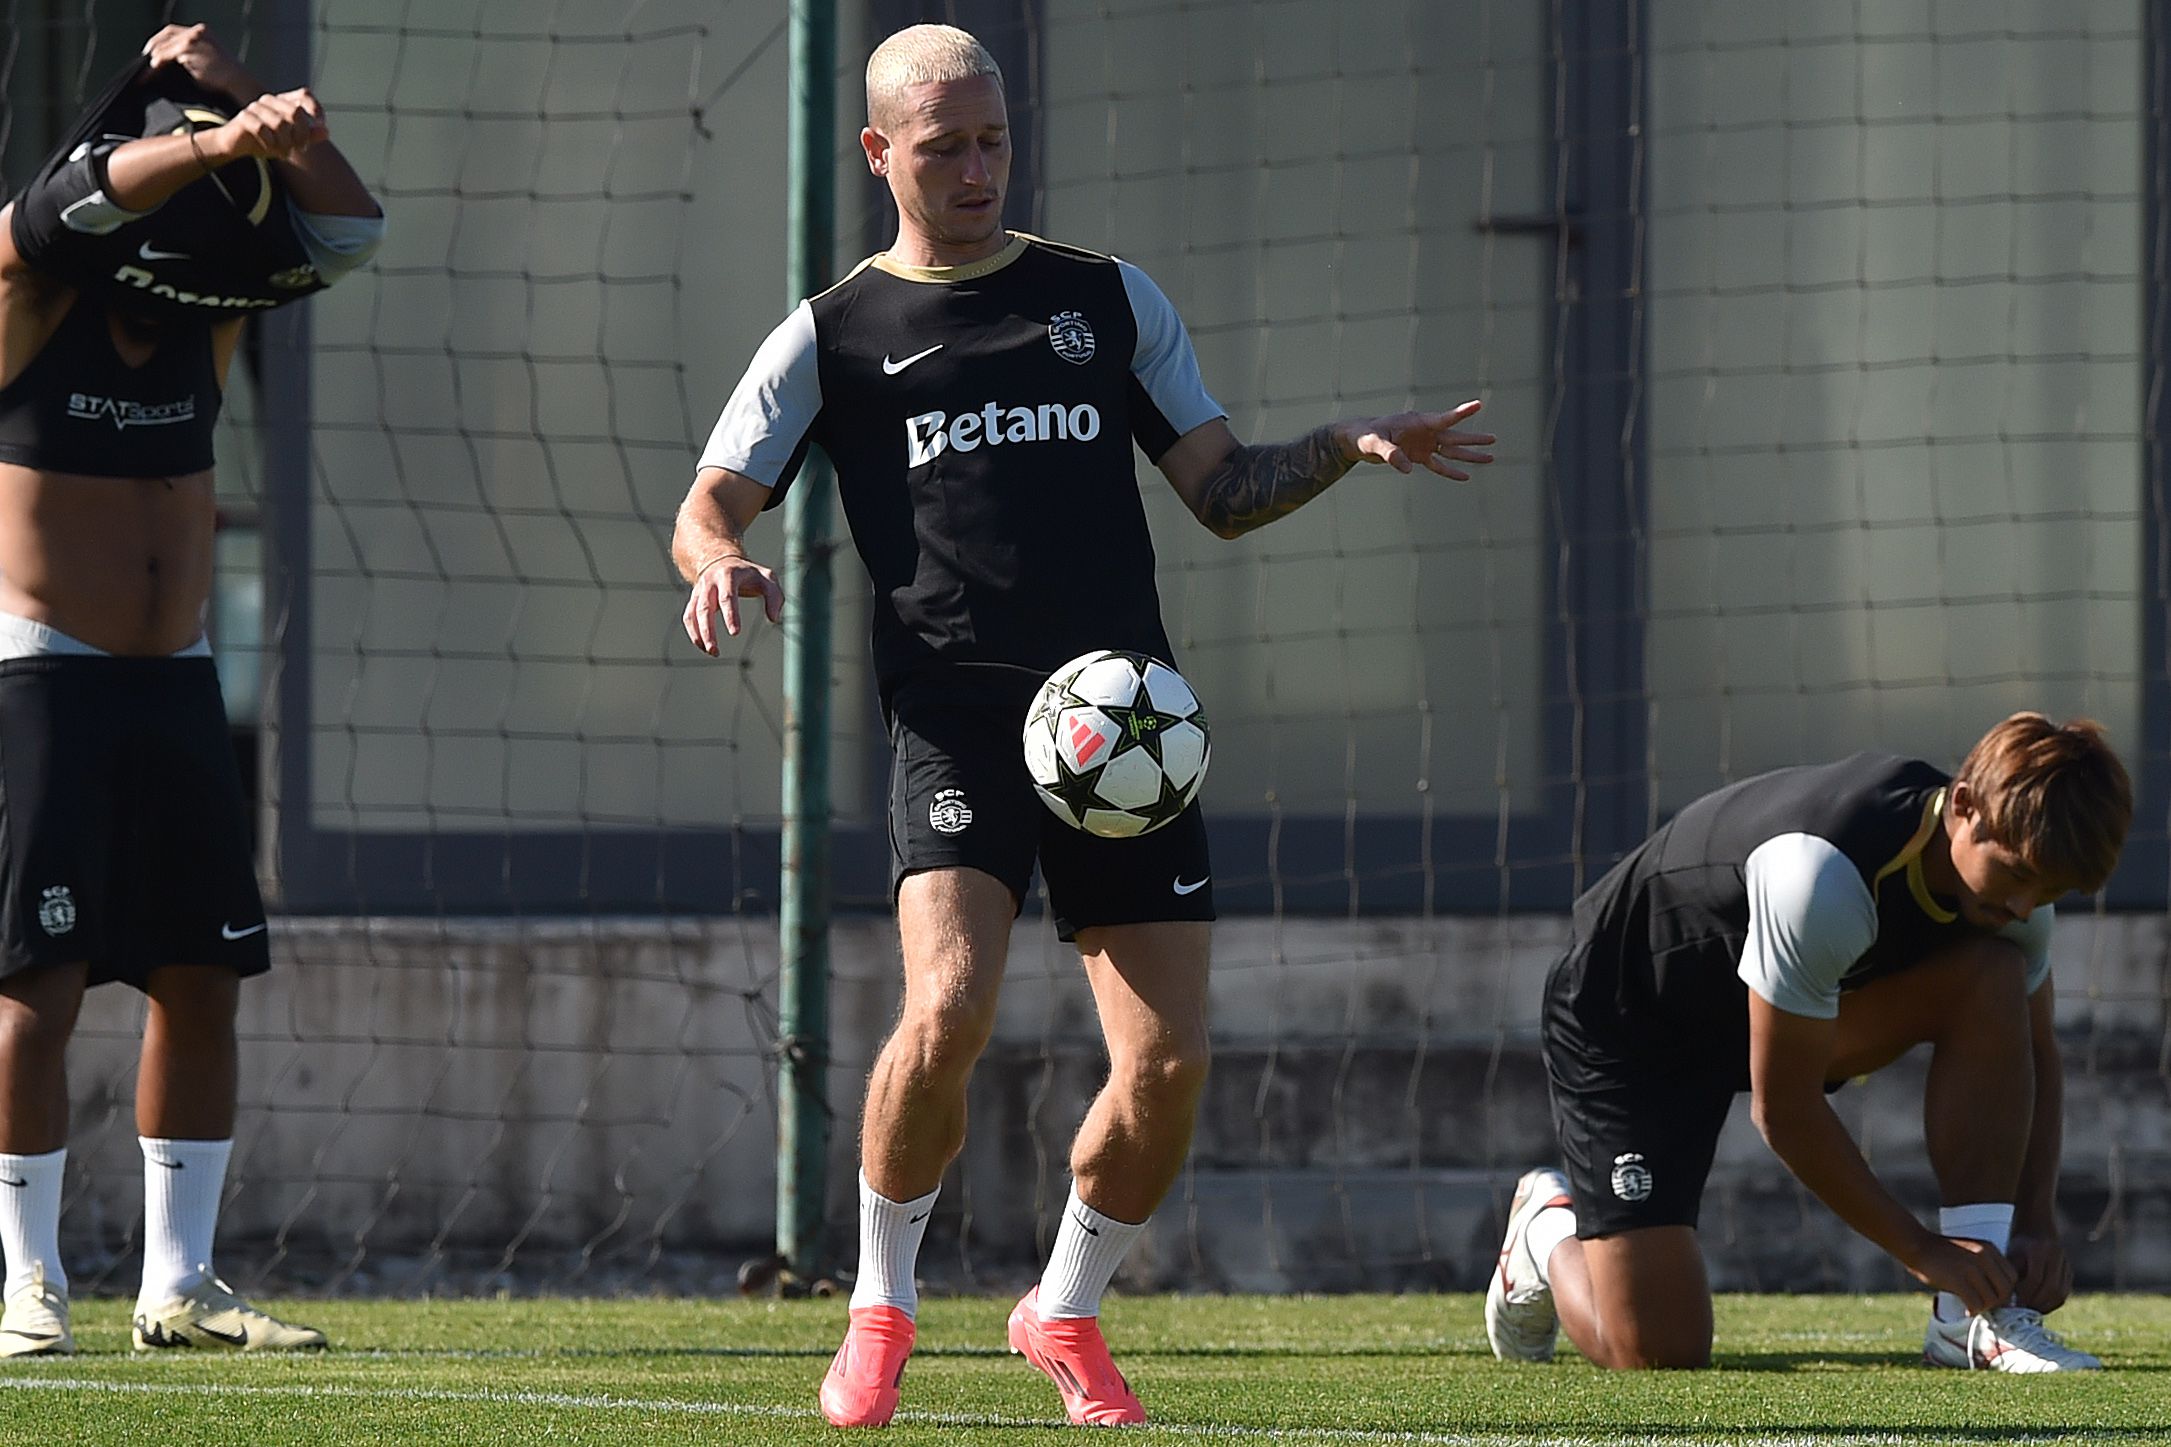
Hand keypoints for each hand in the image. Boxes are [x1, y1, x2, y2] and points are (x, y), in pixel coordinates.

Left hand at [144, 23, 262, 103]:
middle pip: (166, 34)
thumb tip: (168, 60)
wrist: (237, 82)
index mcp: (202, 31)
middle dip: (154, 46)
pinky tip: (153, 71)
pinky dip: (156, 64)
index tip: (151, 51)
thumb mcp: (207, 58)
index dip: (160, 40)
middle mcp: (196, 32)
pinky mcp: (187, 50)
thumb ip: (191, 54)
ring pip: (164, 46)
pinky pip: (165, 56)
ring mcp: (192, 39)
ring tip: (147, 70)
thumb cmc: (225, 77)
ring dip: (153, 58)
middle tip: (145, 59)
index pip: (173, 31)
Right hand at [203, 89, 330, 163]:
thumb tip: (326, 131)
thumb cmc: (267, 140)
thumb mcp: (291, 140)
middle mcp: (270, 101)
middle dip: (301, 134)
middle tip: (300, 148)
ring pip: (280, 123)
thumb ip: (309, 136)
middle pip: (296, 112)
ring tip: (284, 152)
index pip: (304, 95)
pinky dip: (270, 143)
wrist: (237, 145)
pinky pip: (262, 129)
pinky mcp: (244, 117)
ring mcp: (256, 107)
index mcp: (283, 102)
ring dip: (285, 142)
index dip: (316, 109)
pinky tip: (270, 149)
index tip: (321, 125)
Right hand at [683, 555, 783, 653]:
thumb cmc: (749, 574)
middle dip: (708, 630)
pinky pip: (689, 617)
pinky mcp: (694, 600)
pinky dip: (693, 633)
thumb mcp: (767, 578)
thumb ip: (774, 597)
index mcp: (728, 575)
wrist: (722, 561)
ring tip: (712, 652)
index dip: (730, 615)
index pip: (727, 596)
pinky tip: (704, 647)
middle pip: (705, 608)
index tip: (735, 633)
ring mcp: (699, 591)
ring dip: (699, 635)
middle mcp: (710, 582)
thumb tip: (773, 619)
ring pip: (693, 614)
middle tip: (715, 650)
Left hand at [1337, 400, 1495, 479]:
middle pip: (1454, 436)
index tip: (1478, 404)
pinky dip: (1450, 471)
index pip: (1444, 418)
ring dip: (1469, 455)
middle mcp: (1425, 432)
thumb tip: (1408, 469)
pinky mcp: (1418, 456)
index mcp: (1417, 422)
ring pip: (1451, 451)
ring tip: (1490, 457)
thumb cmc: (1365, 436)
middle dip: (1473, 438)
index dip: (1461, 413)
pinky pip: (1438, 465)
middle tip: (1493, 439)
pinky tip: (1465, 476)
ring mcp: (1423, 445)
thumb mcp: (1374, 444)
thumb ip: (1391, 454)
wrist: (1357, 440)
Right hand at [1905, 1234, 2017, 1315]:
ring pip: (1992, 1299)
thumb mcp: (1970, 1252)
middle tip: (1984, 1305)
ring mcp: (1971, 1268)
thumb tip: (2001, 1296)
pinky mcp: (1957, 1279)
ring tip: (1973, 1307)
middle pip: (2005, 1290)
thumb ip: (1985, 1267)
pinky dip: (1973, 1310)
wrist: (1915, 1244)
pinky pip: (1975, 1303)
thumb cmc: (1940, 1252)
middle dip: (1997, 1302)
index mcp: (1989, 1249)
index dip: (2006, 1290)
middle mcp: (1983, 1257)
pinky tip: (1966, 1310)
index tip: (1994, 1296)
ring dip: (1984, 1307)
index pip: (2012, 1277)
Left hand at [2009, 1232, 2073, 1312]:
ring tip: (2030, 1311)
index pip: (2035, 1278)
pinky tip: (2039, 1306)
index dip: (2024, 1294)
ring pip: (2060, 1293)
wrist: (2037, 1229)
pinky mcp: (2070, 1272)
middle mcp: (2057, 1255)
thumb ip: (2010, 1274)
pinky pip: (2064, 1293)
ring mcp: (2066, 1264)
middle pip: (2050, 1287)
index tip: (2013, 1305)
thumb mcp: (2011, 1254)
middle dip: (2035, 1302)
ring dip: (2045, 1305)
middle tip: (2022, 1312)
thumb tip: (2006, 1300)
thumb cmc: (2018, 1245)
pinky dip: (2052, 1303)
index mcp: (2040, 1249)